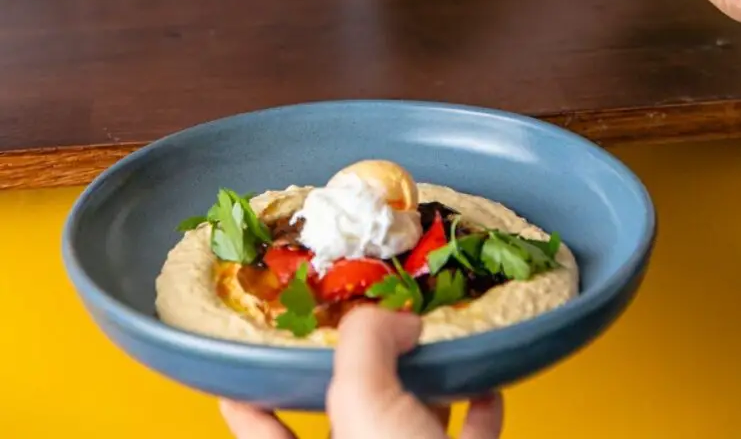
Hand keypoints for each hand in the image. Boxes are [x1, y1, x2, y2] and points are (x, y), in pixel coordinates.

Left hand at [220, 307, 502, 438]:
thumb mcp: (364, 405)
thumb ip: (364, 346)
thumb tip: (393, 321)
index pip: (258, 426)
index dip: (249, 392)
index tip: (246, 358)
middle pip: (347, 414)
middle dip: (362, 370)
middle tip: (372, 330)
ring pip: (409, 427)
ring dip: (426, 385)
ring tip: (436, 348)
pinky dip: (478, 413)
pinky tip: (486, 386)